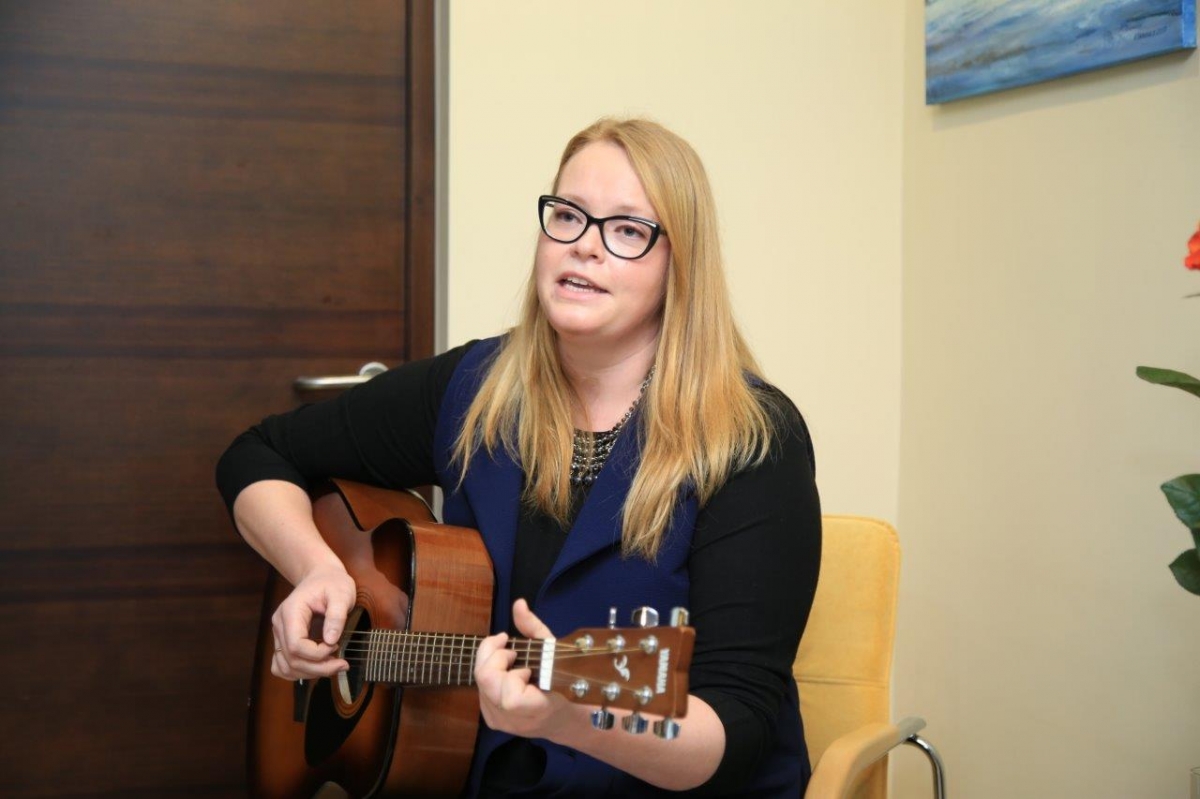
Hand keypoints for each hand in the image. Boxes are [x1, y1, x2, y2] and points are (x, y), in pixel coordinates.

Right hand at [271, 562, 355, 680]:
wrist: (321, 577)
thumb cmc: (332, 583)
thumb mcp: (341, 594)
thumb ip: (337, 616)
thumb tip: (331, 640)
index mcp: (290, 612)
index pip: (295, 645)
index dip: (317, 654)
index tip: (336, 645)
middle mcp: (280, 625)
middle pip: (291, 660)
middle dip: (319, 668)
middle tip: (342, 664)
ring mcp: (280, 634)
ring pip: (286, 667)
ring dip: (310, 673)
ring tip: (333, 665)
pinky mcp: (284, 641)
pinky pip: (283, 665)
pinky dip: (299, 672)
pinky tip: (318, 666)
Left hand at [474, 599, 571, 739]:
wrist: (561, 719)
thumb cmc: (563, 683)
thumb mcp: (553, 651)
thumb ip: (533, 628)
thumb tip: (518, 604)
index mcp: (536, 709)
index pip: (510, 698)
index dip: (511, 673)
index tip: (522, 660)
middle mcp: (514, 719)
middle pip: (486, 682)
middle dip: (495, 657)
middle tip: (511, 651)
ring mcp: (500, 722)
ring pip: (479, 683)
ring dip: (492, 664)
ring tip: (511, 661)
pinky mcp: (491, 720)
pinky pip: (480, 690)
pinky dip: (490, 675)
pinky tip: (505, 673)